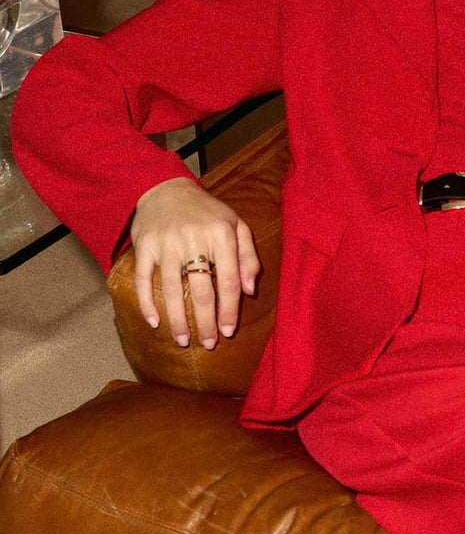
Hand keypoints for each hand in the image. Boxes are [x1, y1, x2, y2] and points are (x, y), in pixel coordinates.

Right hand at [130, 177, 260, 349]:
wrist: (166, 188)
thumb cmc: (208, 213)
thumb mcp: (236, 225)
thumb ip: (249, 256)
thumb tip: (251, 291)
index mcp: (222, 235)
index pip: (229, 281)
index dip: (229, 310)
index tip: (227, 332)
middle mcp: (194, 240)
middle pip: (202, 290)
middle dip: (205, 322)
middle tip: (208, 344)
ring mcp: (167, 243)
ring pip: (173, 290)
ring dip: (178, 320)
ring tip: (183, 340)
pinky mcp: (144, 245)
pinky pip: (144, 279)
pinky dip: (147, 303)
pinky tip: (154, 322)